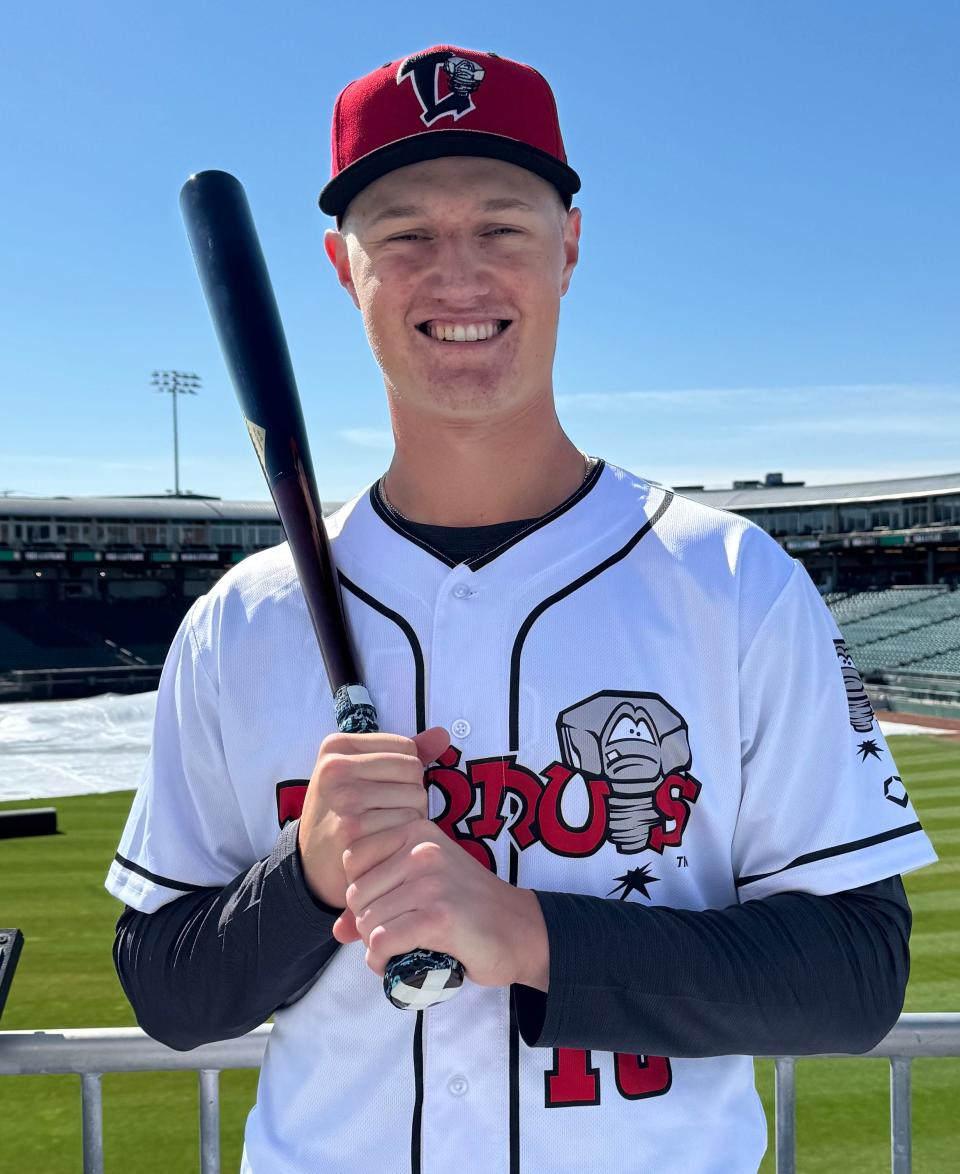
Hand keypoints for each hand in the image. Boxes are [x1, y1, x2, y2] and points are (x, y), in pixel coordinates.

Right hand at [297, 726, 449, 913]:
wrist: (312, 867)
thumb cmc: (342, 814)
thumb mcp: (358, 774)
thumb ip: (401, 753)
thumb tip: (442, 734)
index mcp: (337, 746)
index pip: (406, 747)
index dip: (405, 772)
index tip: (382, 790)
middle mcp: (336, 767)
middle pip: (413, 769)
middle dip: (411, 793)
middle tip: (388, 813)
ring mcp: (343, 797)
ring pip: (416, 796)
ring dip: (412, 816)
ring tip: (388, 828)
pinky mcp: (353, 827)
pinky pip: (408, 823)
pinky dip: (406, 837)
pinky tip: (388, 844)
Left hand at [333, 819, 549, 990]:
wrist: (522, 930)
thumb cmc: (471, 908)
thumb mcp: (426, 887)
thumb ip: (381, 899)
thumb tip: (336, 929)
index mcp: (418, 832)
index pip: (353, 858)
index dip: (361, 890)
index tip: (385, 906)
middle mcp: (423, 850)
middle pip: (356, 893)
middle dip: (366, 922)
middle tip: (392, 936)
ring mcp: (431, 883)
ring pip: (367, 920)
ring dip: (373, 946)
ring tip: (397, 951)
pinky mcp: (437, 918)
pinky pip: (382, 942)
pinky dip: (380, 962)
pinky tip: (395, 965)